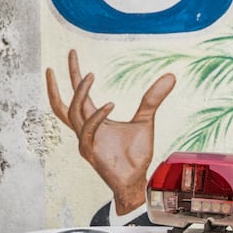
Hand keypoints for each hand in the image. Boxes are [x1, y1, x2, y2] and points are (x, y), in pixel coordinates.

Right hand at [46, 49, 176, 214]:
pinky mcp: (90, 152)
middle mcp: (85, 130)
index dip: (74, 74)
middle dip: (62, 80)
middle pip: (64, 102)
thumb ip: (152, 99)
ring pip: (73, 112)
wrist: (136, 180)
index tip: (72, 52)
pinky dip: (97, 116)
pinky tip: (110, 104)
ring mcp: (85, 141)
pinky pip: (87, 130)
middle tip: (70, 55)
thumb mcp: (145, 120)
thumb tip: (171, 76)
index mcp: (93, 121)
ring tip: (90, 74)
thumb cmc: (135, 155)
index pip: (78, 94)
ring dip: (80, 92)